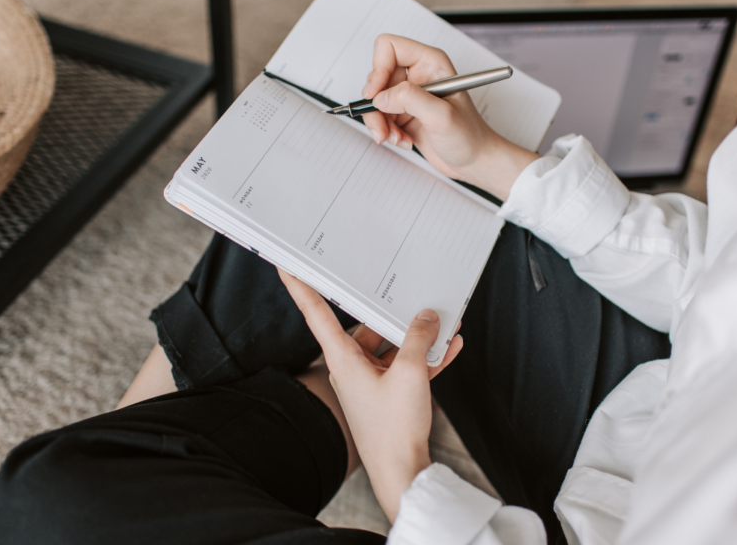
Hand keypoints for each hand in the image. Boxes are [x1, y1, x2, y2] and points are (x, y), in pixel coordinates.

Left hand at [278, 268, 462, 521]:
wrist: (402, 473)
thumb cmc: (394, 430)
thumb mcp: (411, 374)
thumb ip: (419, 338)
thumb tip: (426, 317)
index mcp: (342, 360)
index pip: (316, 312)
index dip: (300, 286)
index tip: (286, 264)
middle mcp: (350, 368)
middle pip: (367, 328)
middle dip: (391, 313)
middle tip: (408, 292)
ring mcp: (369, 383)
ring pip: (391, 348)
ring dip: (416, 337)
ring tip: (443, 321)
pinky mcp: (387, 396)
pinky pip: (405, 368)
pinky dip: (425, 358)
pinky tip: (450, 347)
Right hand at [362, 34, 539, 199]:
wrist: (474, 161)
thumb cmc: (470, 136)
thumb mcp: (442, 116)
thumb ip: (410, 99)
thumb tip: (381, 97)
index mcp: (430, 63)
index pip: (390, 47)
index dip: (378, 69)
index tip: (375, 94)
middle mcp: (418, 75)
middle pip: (377, 76)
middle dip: (376, 104)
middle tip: (383, 126)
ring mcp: (410, 95)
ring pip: (375, 100)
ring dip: (380, 122)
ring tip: (396, 138)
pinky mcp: (404, 113)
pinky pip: (380, 117)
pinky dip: (386, 132)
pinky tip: (403, 140)